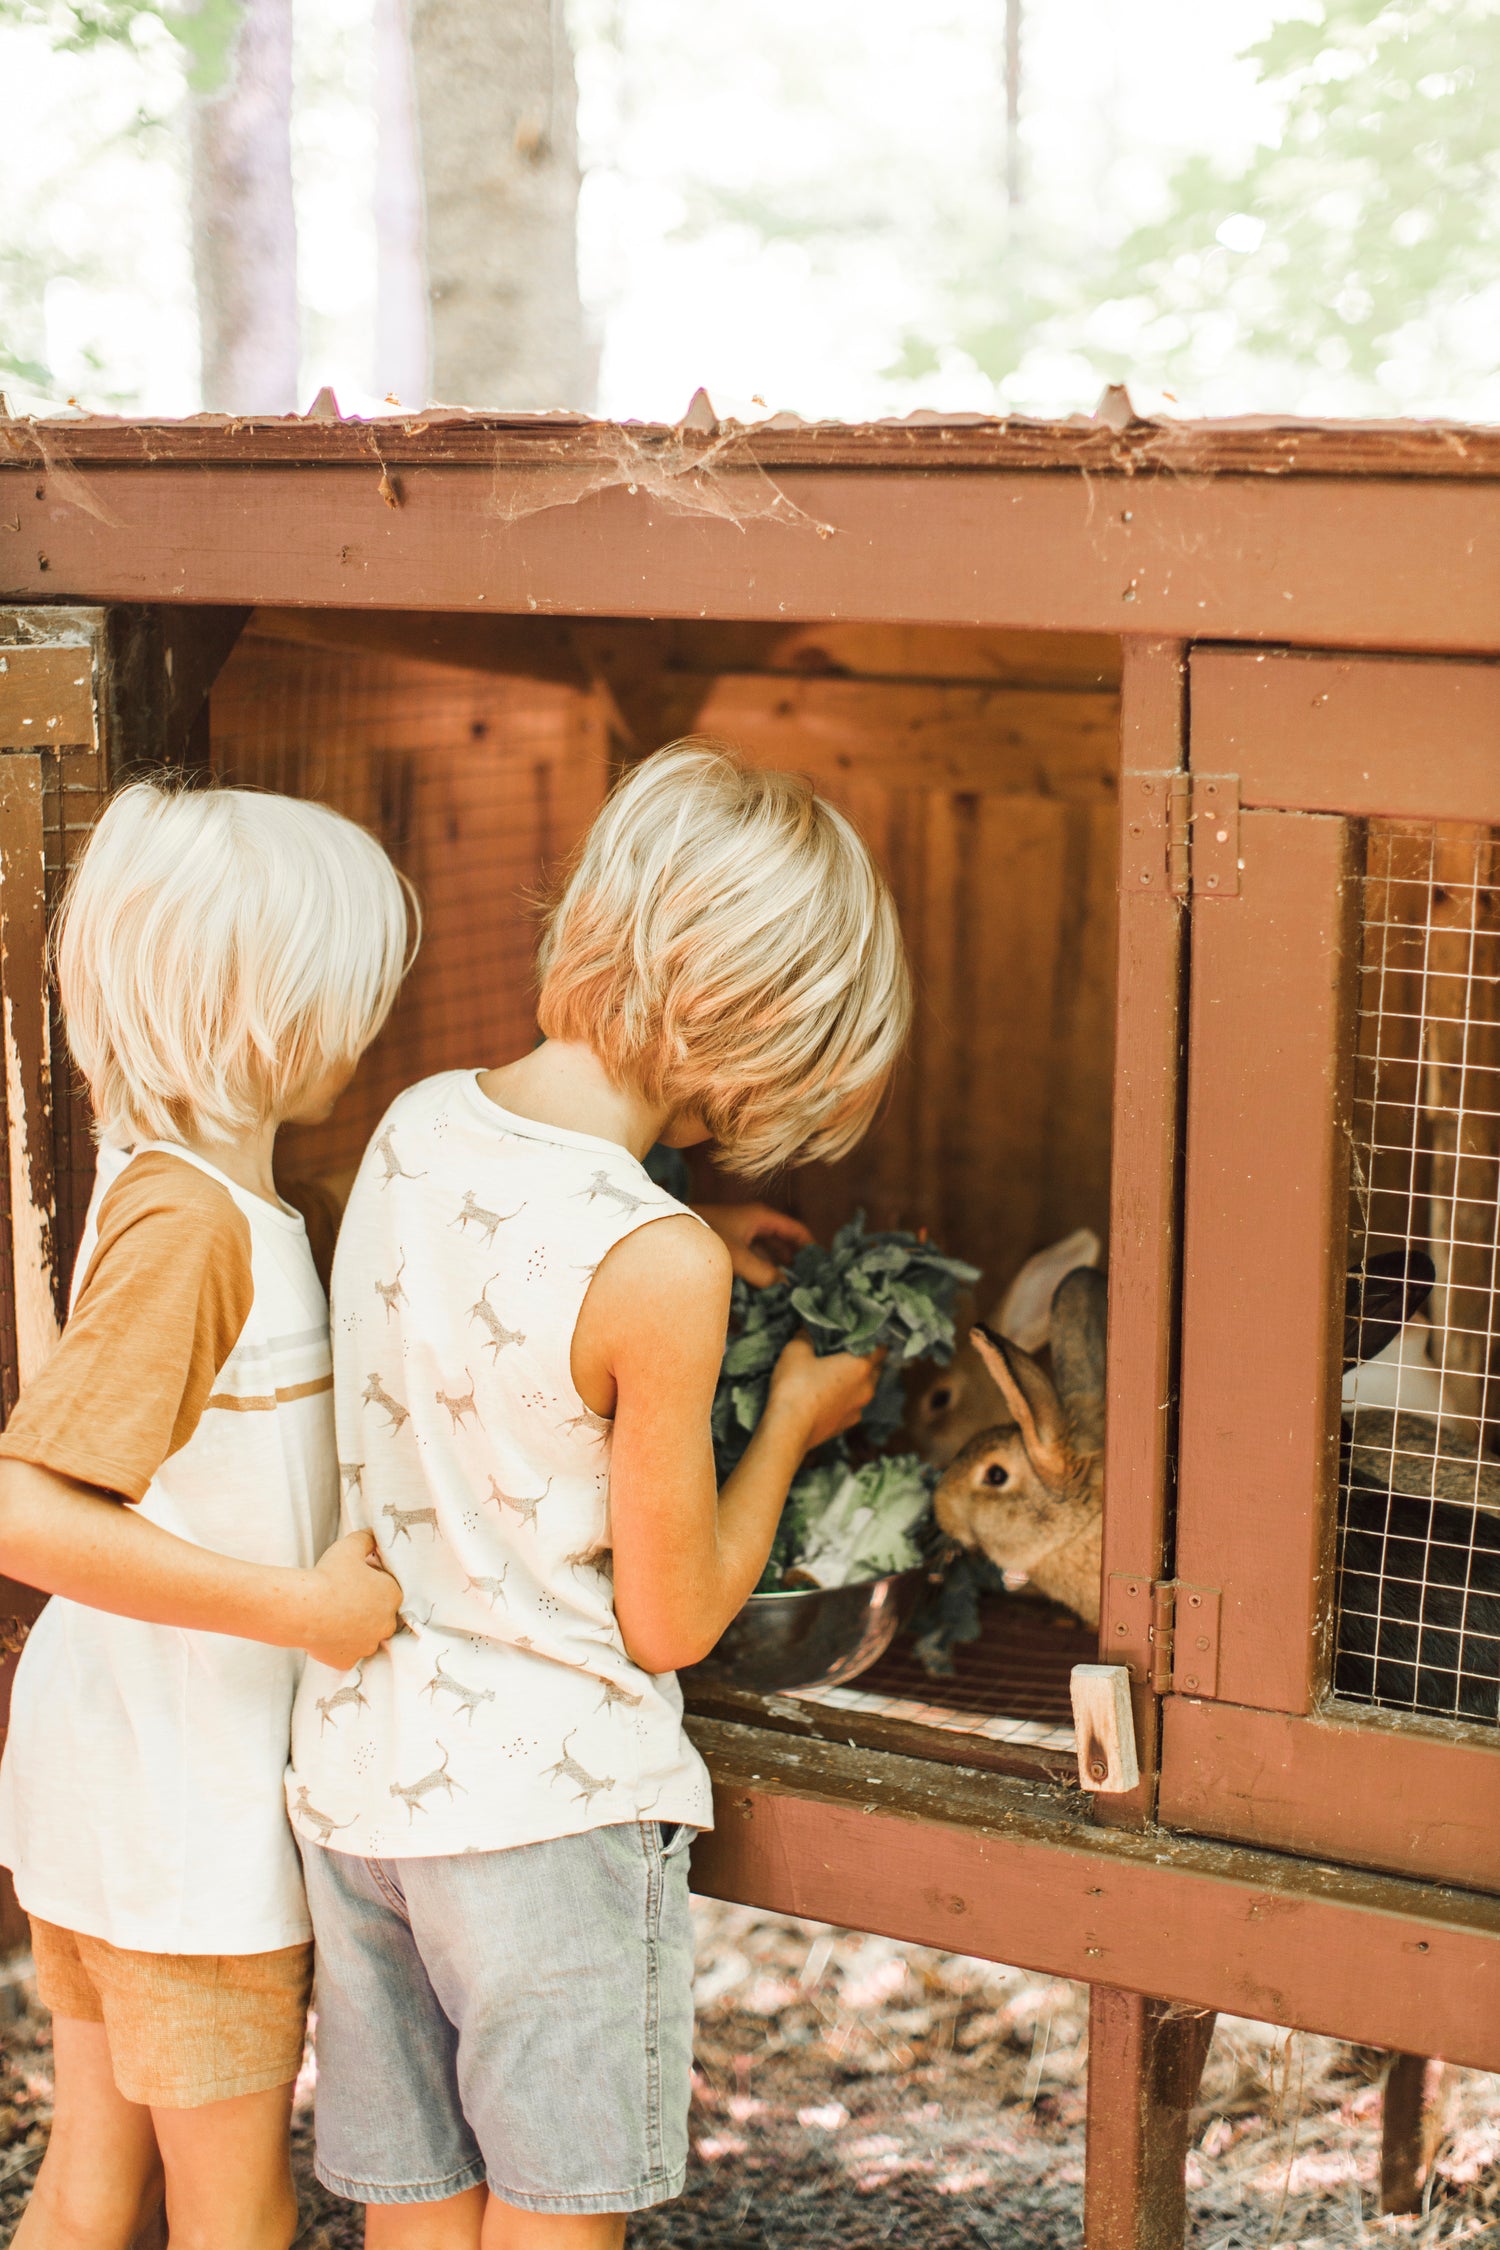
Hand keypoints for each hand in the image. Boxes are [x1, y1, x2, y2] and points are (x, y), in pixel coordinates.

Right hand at [301, 1530, 401, 1671]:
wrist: (304, 1609)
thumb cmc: (329, 1575)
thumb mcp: (350, 1546)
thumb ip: (367, 1538)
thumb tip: (373, 1534)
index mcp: (393, 1595)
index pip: (388, 1588)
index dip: (372, 1582)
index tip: (354, 1580)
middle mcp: (387, 1624)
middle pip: (380, 1614)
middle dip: (366, 1608)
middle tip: (343, 1598)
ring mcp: (368, 1645)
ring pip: (365, 1636)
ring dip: (354, 1628)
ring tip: (332, 1616)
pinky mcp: (349, 1661)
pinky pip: (347, 1653)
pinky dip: (339, 1646)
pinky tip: (327, 1633)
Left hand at [694, 1203, 813, 1286]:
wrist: (670, 1229)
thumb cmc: (704, 1235)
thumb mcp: (736, 1257)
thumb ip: (762, 1273)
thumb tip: (785, 1287)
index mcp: (761, 1217)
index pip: (797, 1231)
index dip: (811, 1247)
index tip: (823, 1266)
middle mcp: (754, 1223)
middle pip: (784, 1243)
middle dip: (796, 1262)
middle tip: (809, 1284)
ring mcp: (742, 1234)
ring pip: (768, 1253)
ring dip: (779, 1269)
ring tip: (791, 1290)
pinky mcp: (730, 1246)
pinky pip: (754, 1259)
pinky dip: (762, 1271)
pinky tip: (766, 1288)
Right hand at [766, 1334, 884, 1453]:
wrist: (789, 1430)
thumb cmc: (796, 1386)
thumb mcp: (796, 1352)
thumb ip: (805, 1336)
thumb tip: (807, 1327)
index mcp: (861, 1367)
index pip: (881, 1349)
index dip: (874, 1340)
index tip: (863, 1334)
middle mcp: (866, 1389)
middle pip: (875, 1370)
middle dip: (865, 1360)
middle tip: (847, 1350)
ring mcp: (857, 1410)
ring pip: (864, 1390)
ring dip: (855, 1382)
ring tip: (837, 1374)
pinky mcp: (845, 1426)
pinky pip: (851, 1407)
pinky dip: (845, 1400)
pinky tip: (829, 1396)